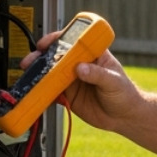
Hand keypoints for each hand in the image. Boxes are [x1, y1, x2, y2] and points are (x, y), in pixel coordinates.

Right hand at [23, 31, 137, 130]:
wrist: (125, 117)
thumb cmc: (126, 94)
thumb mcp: (114, 81)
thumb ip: (98, 74)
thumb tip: (81, 68)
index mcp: (92, 54)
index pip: (73, 41)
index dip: (58, 39)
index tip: (47, 43)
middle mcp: (80, 65)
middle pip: (57, 57)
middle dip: (41, 57)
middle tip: (32, 61)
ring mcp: (73, 80)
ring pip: (51, 74)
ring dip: (39, 74)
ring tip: (30, 77)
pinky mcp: (69, 96)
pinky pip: (52, 92)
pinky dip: (43, 93)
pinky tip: (37, 94)